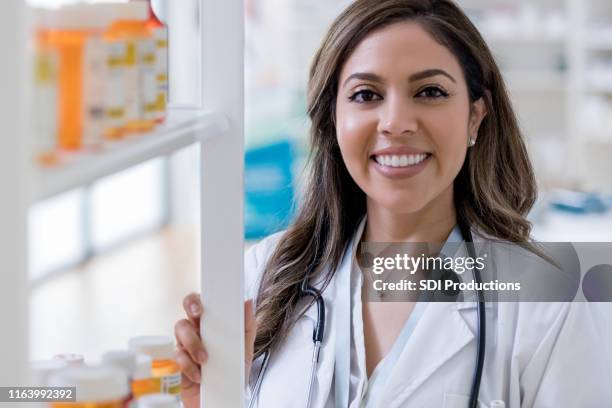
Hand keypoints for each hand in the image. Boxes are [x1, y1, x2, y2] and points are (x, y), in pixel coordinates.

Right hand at [175, 293, 256, 407]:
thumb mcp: (244, 350)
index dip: (198, 299)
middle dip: (189, 309)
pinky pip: (176, 356)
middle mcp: (195, 333)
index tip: (203, 303)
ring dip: (192, 342)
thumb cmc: (232, 375)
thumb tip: (247, 301)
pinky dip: (187, 365)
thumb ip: (246, 327)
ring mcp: (184, 348)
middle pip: (186, 311)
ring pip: (180, 330)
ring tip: (205, 358)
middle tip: (198, 315)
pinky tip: (199, 375)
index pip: (201, 305)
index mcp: (211, 327)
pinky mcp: (176, 365)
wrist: (224, 402)